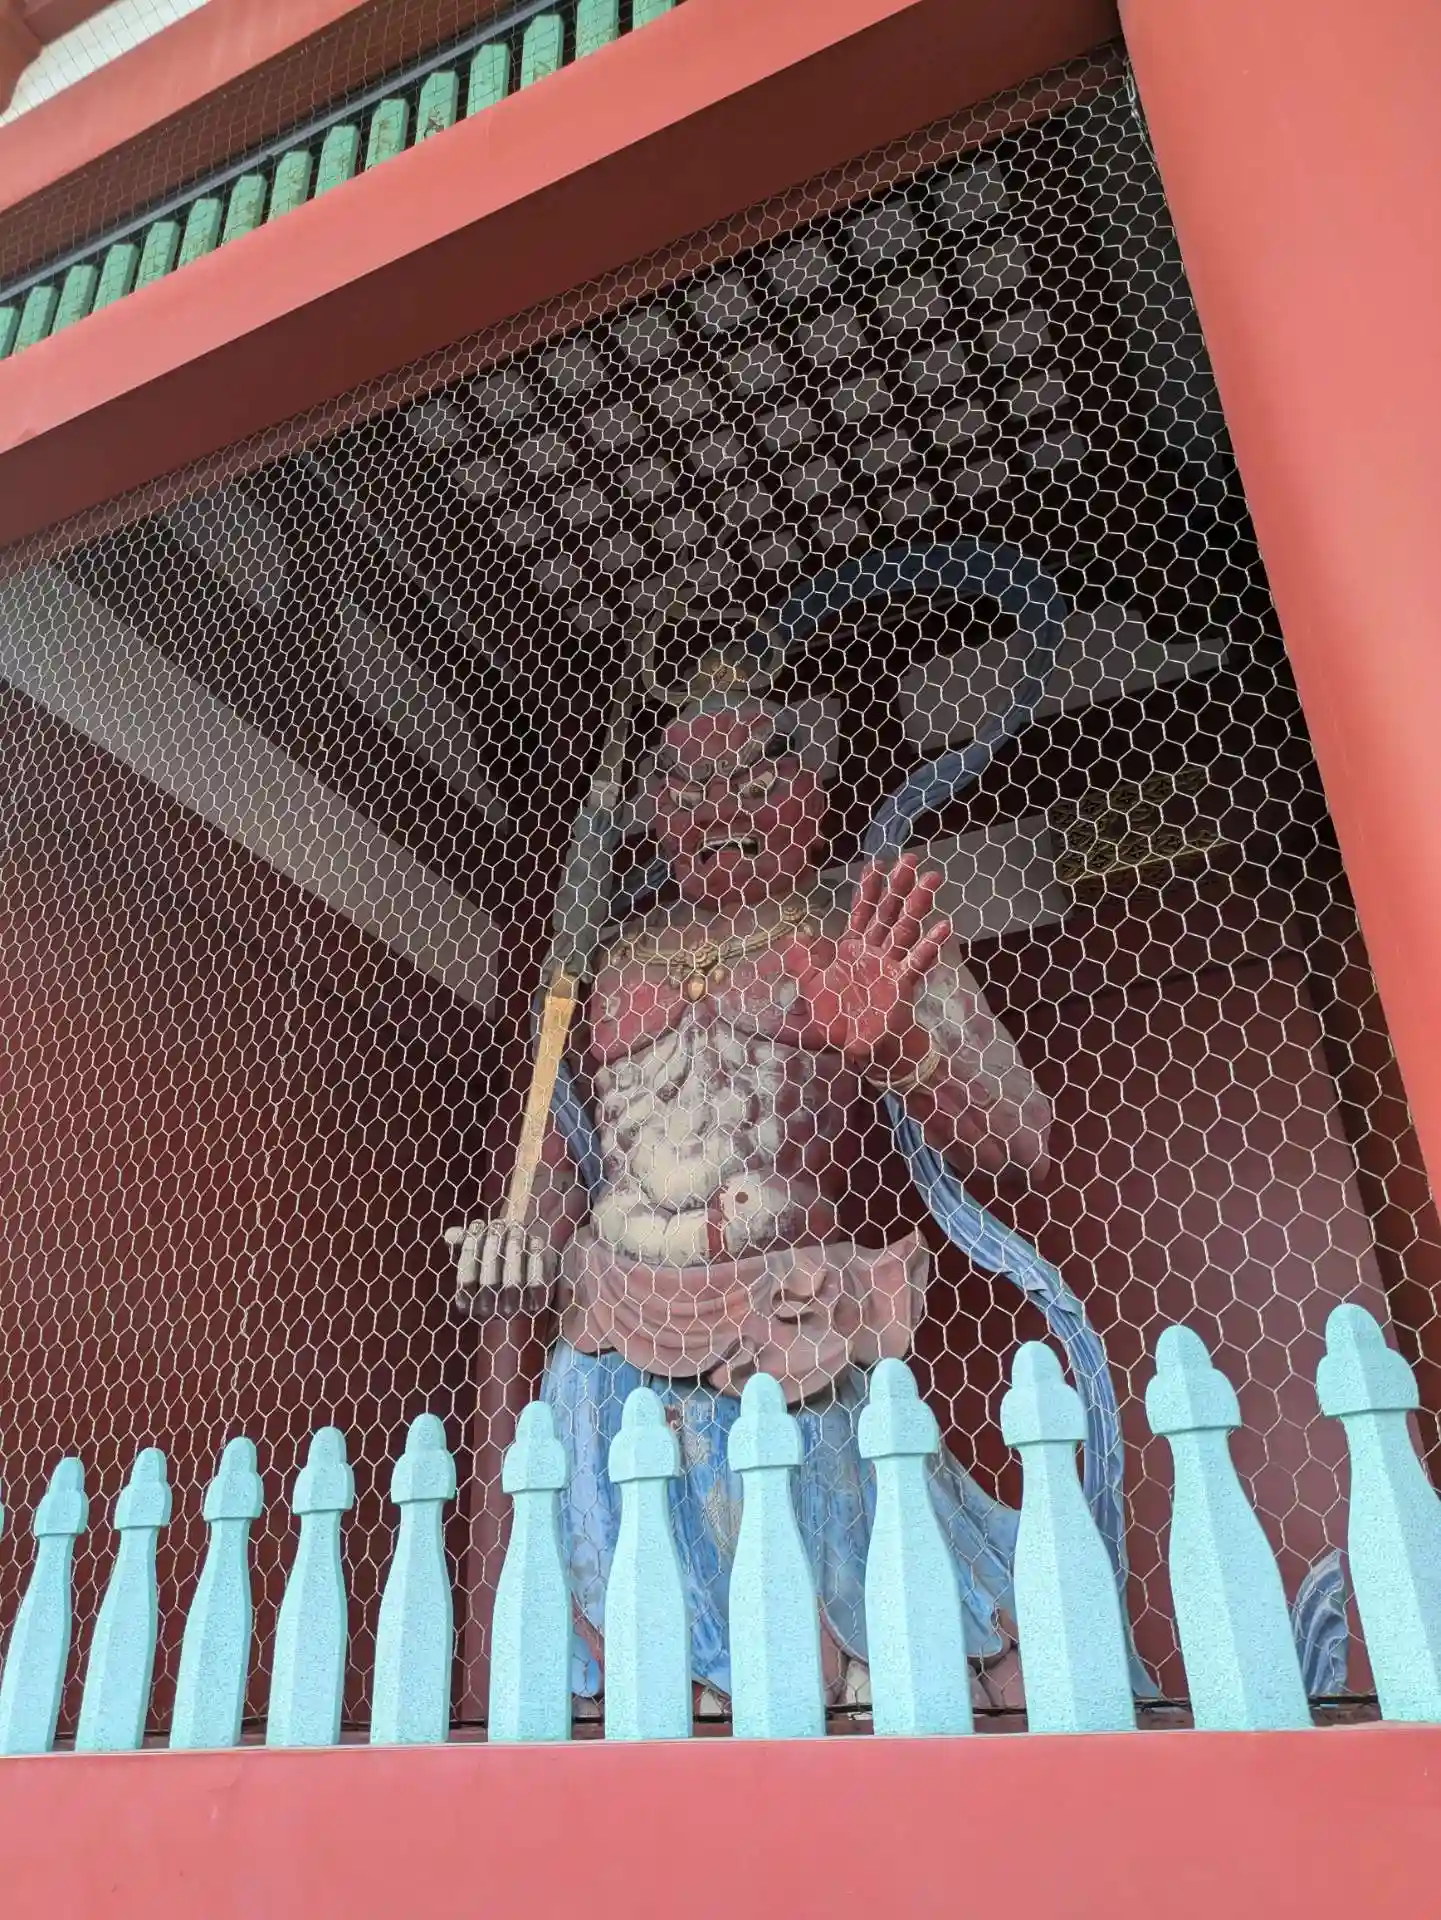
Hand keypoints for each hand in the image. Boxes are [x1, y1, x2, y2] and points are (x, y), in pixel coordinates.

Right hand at [443, 1220, 553, 1320]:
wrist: (532, 1270)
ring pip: (513, 1282)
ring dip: (514, 1249)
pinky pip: (536, 1282)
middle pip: (488, 1282)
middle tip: (499, 1223)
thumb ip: (461, 1242)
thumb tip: (451, 1235)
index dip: (470, 1249)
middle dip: (493, 1247)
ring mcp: (515, 1310)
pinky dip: (535, 1258)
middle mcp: (490, 1312)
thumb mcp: (476, 1250)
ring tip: (515, 1227)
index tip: (477, 1224)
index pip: (465, 1281)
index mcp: (468, 1303)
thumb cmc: (496, 1257)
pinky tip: (533, 1239)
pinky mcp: (539, 1302)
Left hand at [784, 852, 950, 1077]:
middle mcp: (873, 953)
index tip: (877, 865)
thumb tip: (793, 938)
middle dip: (898, 886)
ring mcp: (891, 965)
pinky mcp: (902, 982)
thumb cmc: (836, 1025)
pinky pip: (918, 960)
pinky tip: (944, 925)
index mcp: (851, 952)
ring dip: (918, 903)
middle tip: (911, 859)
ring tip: (932, 879)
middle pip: (887, 913)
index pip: (861, 913)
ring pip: (905, 928)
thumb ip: (800, 966)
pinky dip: (930, 944)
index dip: (868, 890)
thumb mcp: (810, 991)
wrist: (859, 1051)